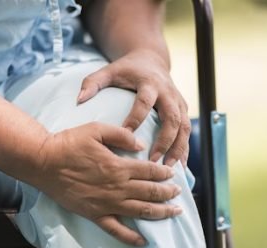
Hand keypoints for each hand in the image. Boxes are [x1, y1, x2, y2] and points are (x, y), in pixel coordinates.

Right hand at [36, 122, 181, 245]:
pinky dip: (131, 237)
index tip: (173, 174)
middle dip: (168, 193)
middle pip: (150, 192)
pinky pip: (116, 230)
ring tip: (174, 213)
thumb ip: (122, 135)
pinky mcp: (94, 214)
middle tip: (178, 194)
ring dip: (160, 213)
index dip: (164, 173)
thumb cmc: (70, 144)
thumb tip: (141, 145)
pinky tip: (143, 241)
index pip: (150, 171)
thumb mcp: (96, 130)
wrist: (44, 162)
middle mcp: (117, 187)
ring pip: (140, 211)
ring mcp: (107, 204)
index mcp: (119, 166)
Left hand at [77, 49, 190, 166]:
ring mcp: (178, 101)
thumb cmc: (128, 69)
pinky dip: (185, 148)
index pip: (144, 102)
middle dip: (165, 141)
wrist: (151, 60)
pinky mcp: (183, 108)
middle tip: (153, 162)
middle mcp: (167, 93)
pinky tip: (180, 165)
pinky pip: (187, 130)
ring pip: (184, 127)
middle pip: (172, 118)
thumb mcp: (110, 71)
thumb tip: (79, 100)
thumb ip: (93, 82)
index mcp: (148, 83)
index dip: (136, 119)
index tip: (127, 137)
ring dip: (178, 149)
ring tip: (168, 169)